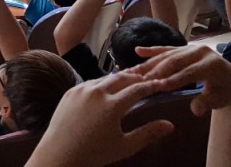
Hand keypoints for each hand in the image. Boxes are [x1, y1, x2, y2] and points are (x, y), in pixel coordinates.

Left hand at [31, 73, 171, 165]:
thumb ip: (148, 133)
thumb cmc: (94, 153)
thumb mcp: (124, 146)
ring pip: (105, 78)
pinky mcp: (70, 91)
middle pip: (122, 78)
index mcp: (112, 105)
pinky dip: (102, 83)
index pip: (137, 89)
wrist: (60, 154)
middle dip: (136, 78)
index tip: (161, 85)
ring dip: (118, 78)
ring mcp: (81, 90)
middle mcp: (96, 92)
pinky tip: (106, 89)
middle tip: (147, 79)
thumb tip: (170, 125)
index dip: (151, 86)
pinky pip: (90, 83)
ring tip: (129, 81)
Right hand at [129, 45, 230, 115]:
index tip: (158, 87)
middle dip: (157, 71)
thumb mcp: (220, 100)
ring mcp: (191, 47)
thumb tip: (196, 109)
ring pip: (167, 55)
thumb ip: (207, 103)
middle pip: (175, 61)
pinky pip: (166, 49)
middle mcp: (201, 51)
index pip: (190, 72)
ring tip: (134, 72)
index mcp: (212, 64)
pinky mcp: (184, 48)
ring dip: (150, 63)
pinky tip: (137, 51)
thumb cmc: (224, 94)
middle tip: (141, 81)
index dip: (174, 79)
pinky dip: (151, 51)